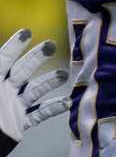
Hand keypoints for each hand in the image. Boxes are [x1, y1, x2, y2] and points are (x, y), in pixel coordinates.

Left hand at [0, 30, 68, 156]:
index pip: (3, 59)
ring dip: (49, 81)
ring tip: (63, 75)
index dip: (14, 46)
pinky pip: (39, 114)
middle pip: (22, 70)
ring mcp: (13, 106)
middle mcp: (4, 90)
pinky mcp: (20, 123)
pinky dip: (53, 109)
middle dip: (37, 57)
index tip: (27, 33)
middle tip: (51, 45)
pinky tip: (67, 103)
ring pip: (34, 90)